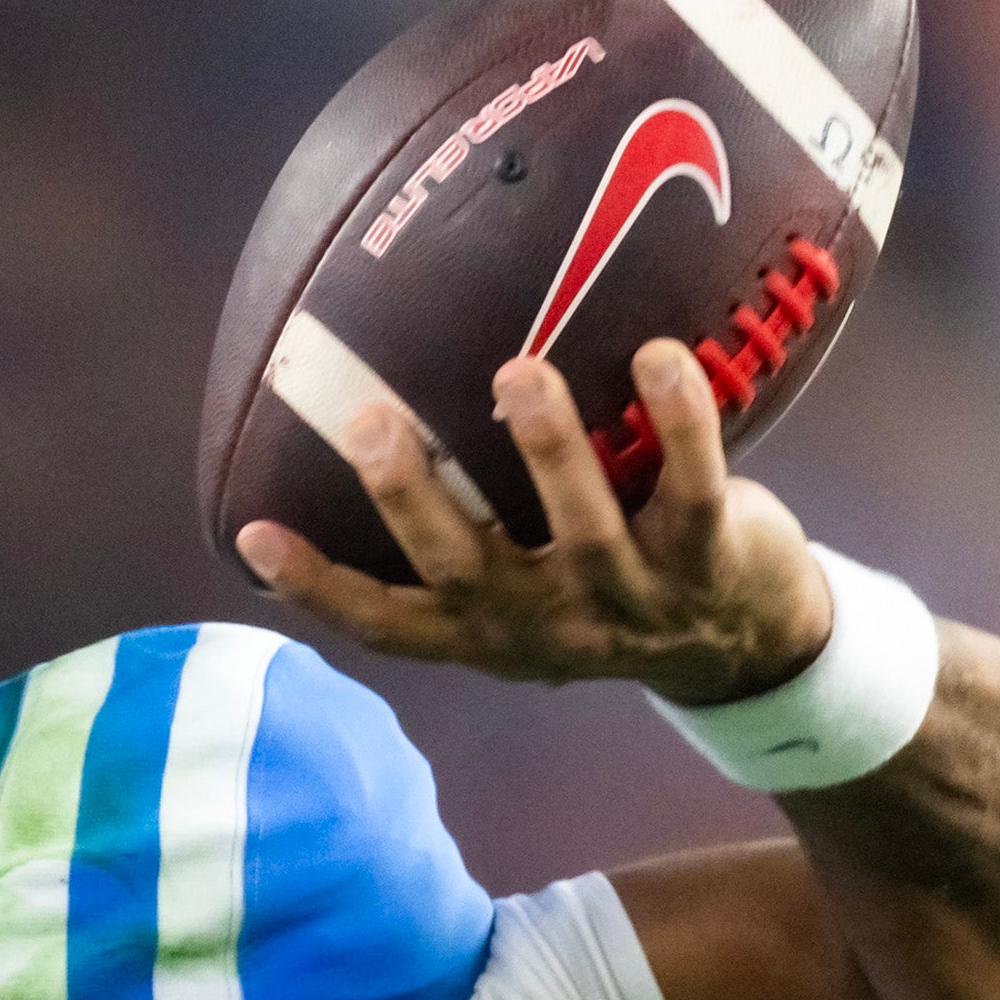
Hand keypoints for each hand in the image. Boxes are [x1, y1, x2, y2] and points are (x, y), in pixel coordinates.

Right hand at [238, 342, 837, 703]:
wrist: (747, 643)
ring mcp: (628, 597)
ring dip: (549, 449)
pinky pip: (692, 483)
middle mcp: (547, 622)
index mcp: (489, 631)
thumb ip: (467, 531)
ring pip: (583, 527)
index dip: (316, 588)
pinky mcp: (708, 559)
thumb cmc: (609, 585)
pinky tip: (656, 356)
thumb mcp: (526, 590)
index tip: (253, 531)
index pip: (387, 624)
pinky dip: (677, 419)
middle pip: (466, 571)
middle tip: (368, 424)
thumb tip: (370, 417)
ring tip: (517, 373)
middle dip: (411, 499)